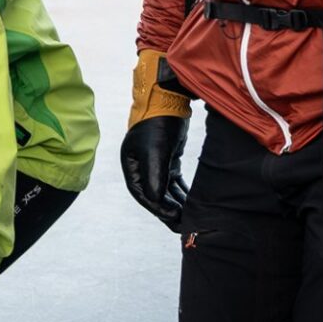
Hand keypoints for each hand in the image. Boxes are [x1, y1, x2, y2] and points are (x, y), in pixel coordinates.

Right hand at [122, 48, 193, 230]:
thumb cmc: (157, 122)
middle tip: (185, 224)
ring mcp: (154, 161)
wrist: (169, 96)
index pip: (142, 194)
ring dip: (176, 203)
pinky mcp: (167, 157)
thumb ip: (155, 178)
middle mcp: (139, 165)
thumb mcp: (156, 151)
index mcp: (130, 164)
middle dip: (169, 210)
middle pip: (154, 195)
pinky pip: (174, 181)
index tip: (174, 219)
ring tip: (191, 216)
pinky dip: (181, 192)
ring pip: (165, 190)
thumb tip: (157, 204)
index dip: (157, 209)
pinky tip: (191, 201)